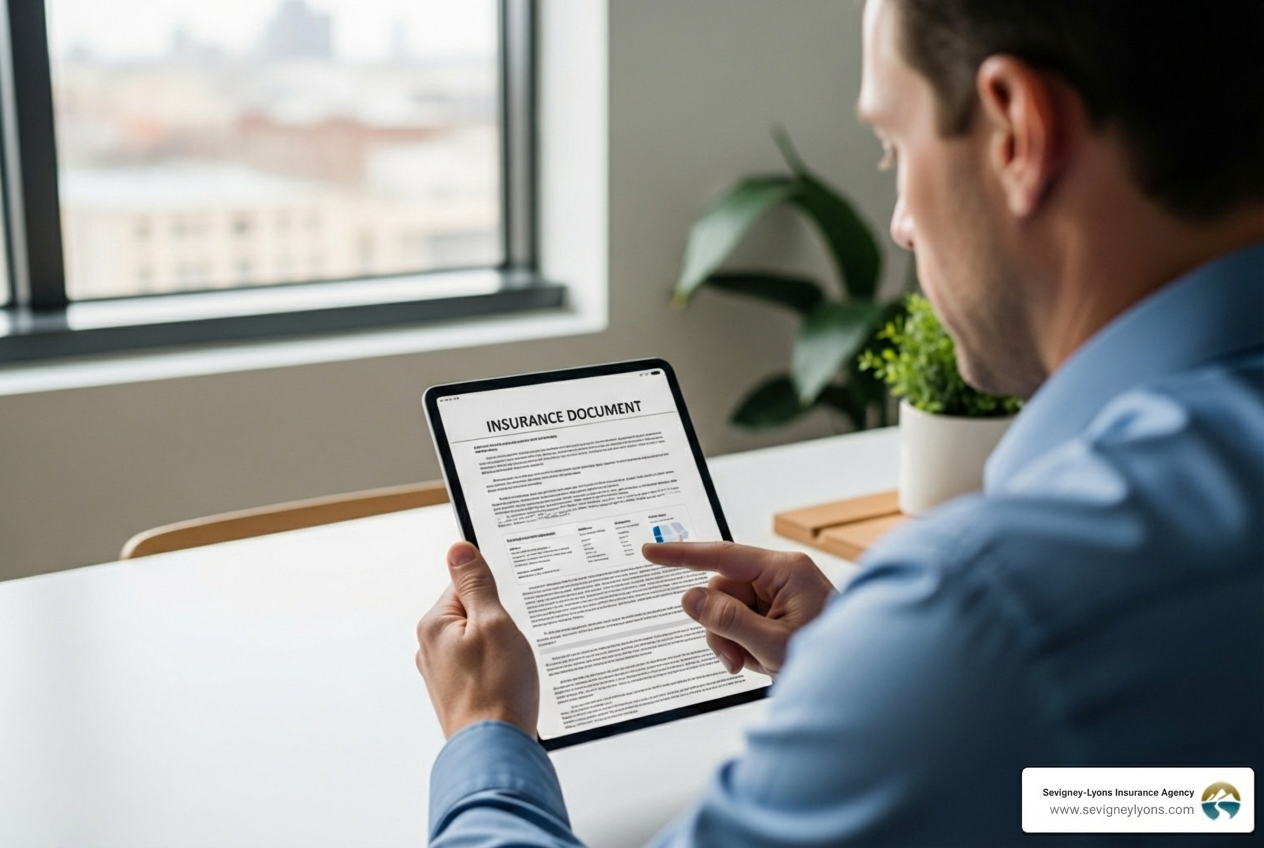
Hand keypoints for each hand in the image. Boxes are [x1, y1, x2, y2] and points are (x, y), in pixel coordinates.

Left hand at [415, 542, 538, 737]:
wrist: (496, 750)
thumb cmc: (497, 690)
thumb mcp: (494, 623)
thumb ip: (477, 584)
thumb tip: (459, 549)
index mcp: (435, 625)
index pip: (466, 584)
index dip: (495, 592)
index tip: (512, 603)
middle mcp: (431, 648)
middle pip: (473, 612)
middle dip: (500, 621)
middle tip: (517, 639)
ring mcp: (443, 673)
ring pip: (480, 641)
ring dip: (502, 647)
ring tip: (515, 665)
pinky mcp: (458, 692)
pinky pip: (481, 665)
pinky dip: (499, 668)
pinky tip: (512, 681)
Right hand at [643, 542, 833, 677]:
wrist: (859, 685)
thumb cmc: (831, 661)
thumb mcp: (772, 645)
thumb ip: (727, 620)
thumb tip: (690, 598)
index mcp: (785, 570)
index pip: (723, 556)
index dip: (682, 555)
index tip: (651, 551)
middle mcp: (781, 576)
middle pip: (721, 590)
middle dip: (719, 626)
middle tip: (734, 659)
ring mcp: (779, 594)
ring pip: (726, 609)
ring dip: (730, 640)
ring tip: (752, 663)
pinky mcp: (777, 611)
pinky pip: (739, 621)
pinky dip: (741, 644)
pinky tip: (760, 660)